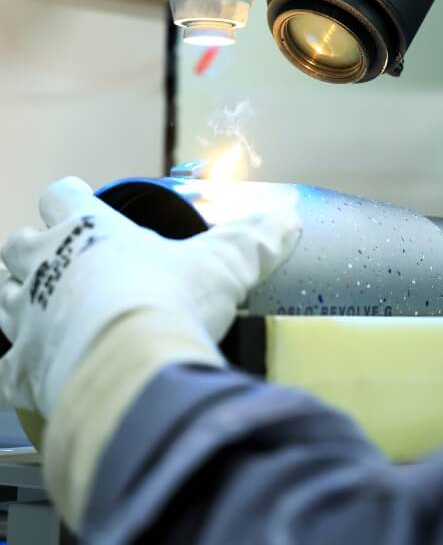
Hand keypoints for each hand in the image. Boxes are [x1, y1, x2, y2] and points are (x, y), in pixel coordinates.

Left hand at [0, 177, 300, 416]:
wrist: (133, 370)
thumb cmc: (170, 302)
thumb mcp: (223, 263)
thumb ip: (254, 239)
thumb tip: (289, 219)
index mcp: (87, 230)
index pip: (62, 194)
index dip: (70, 198)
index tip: (80, 202)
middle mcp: (46, 266)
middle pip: (18, 243)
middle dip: (34, 248)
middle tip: (61, 260)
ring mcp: (27, 318)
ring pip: (2, 298)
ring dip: (18, 301)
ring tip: (44, 311)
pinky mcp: (22, 370)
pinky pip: (7, 366)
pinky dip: (21, 368)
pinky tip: (41, 373)